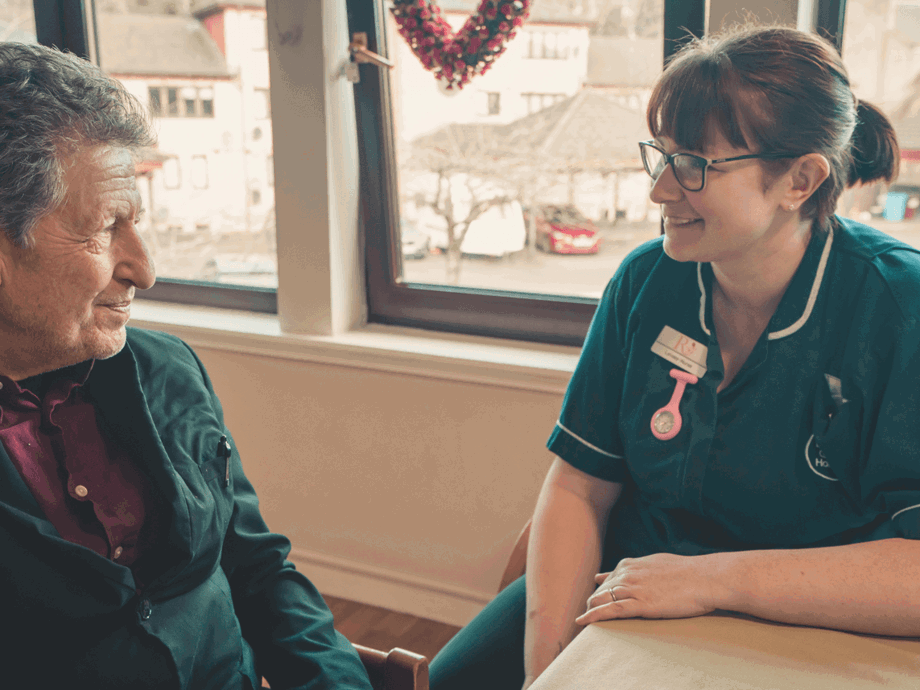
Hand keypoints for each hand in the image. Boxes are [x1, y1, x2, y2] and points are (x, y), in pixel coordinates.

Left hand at [575, 552, 724, 625]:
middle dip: (594, 604)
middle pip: (601, 591)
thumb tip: (625, 568)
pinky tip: (583, 621)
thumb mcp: (656, 563)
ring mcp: (632, 589)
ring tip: (584, 621)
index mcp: (630, 565)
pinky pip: (610, 611)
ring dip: (591, 611)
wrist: (704, 578)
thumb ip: (637, 568)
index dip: (601, 593)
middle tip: (591, 615)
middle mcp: (626, 574)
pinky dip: (594, 616)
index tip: (598, 602)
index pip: (607, 580)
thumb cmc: (686, 572)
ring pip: (601, 600)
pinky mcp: (640, 604)